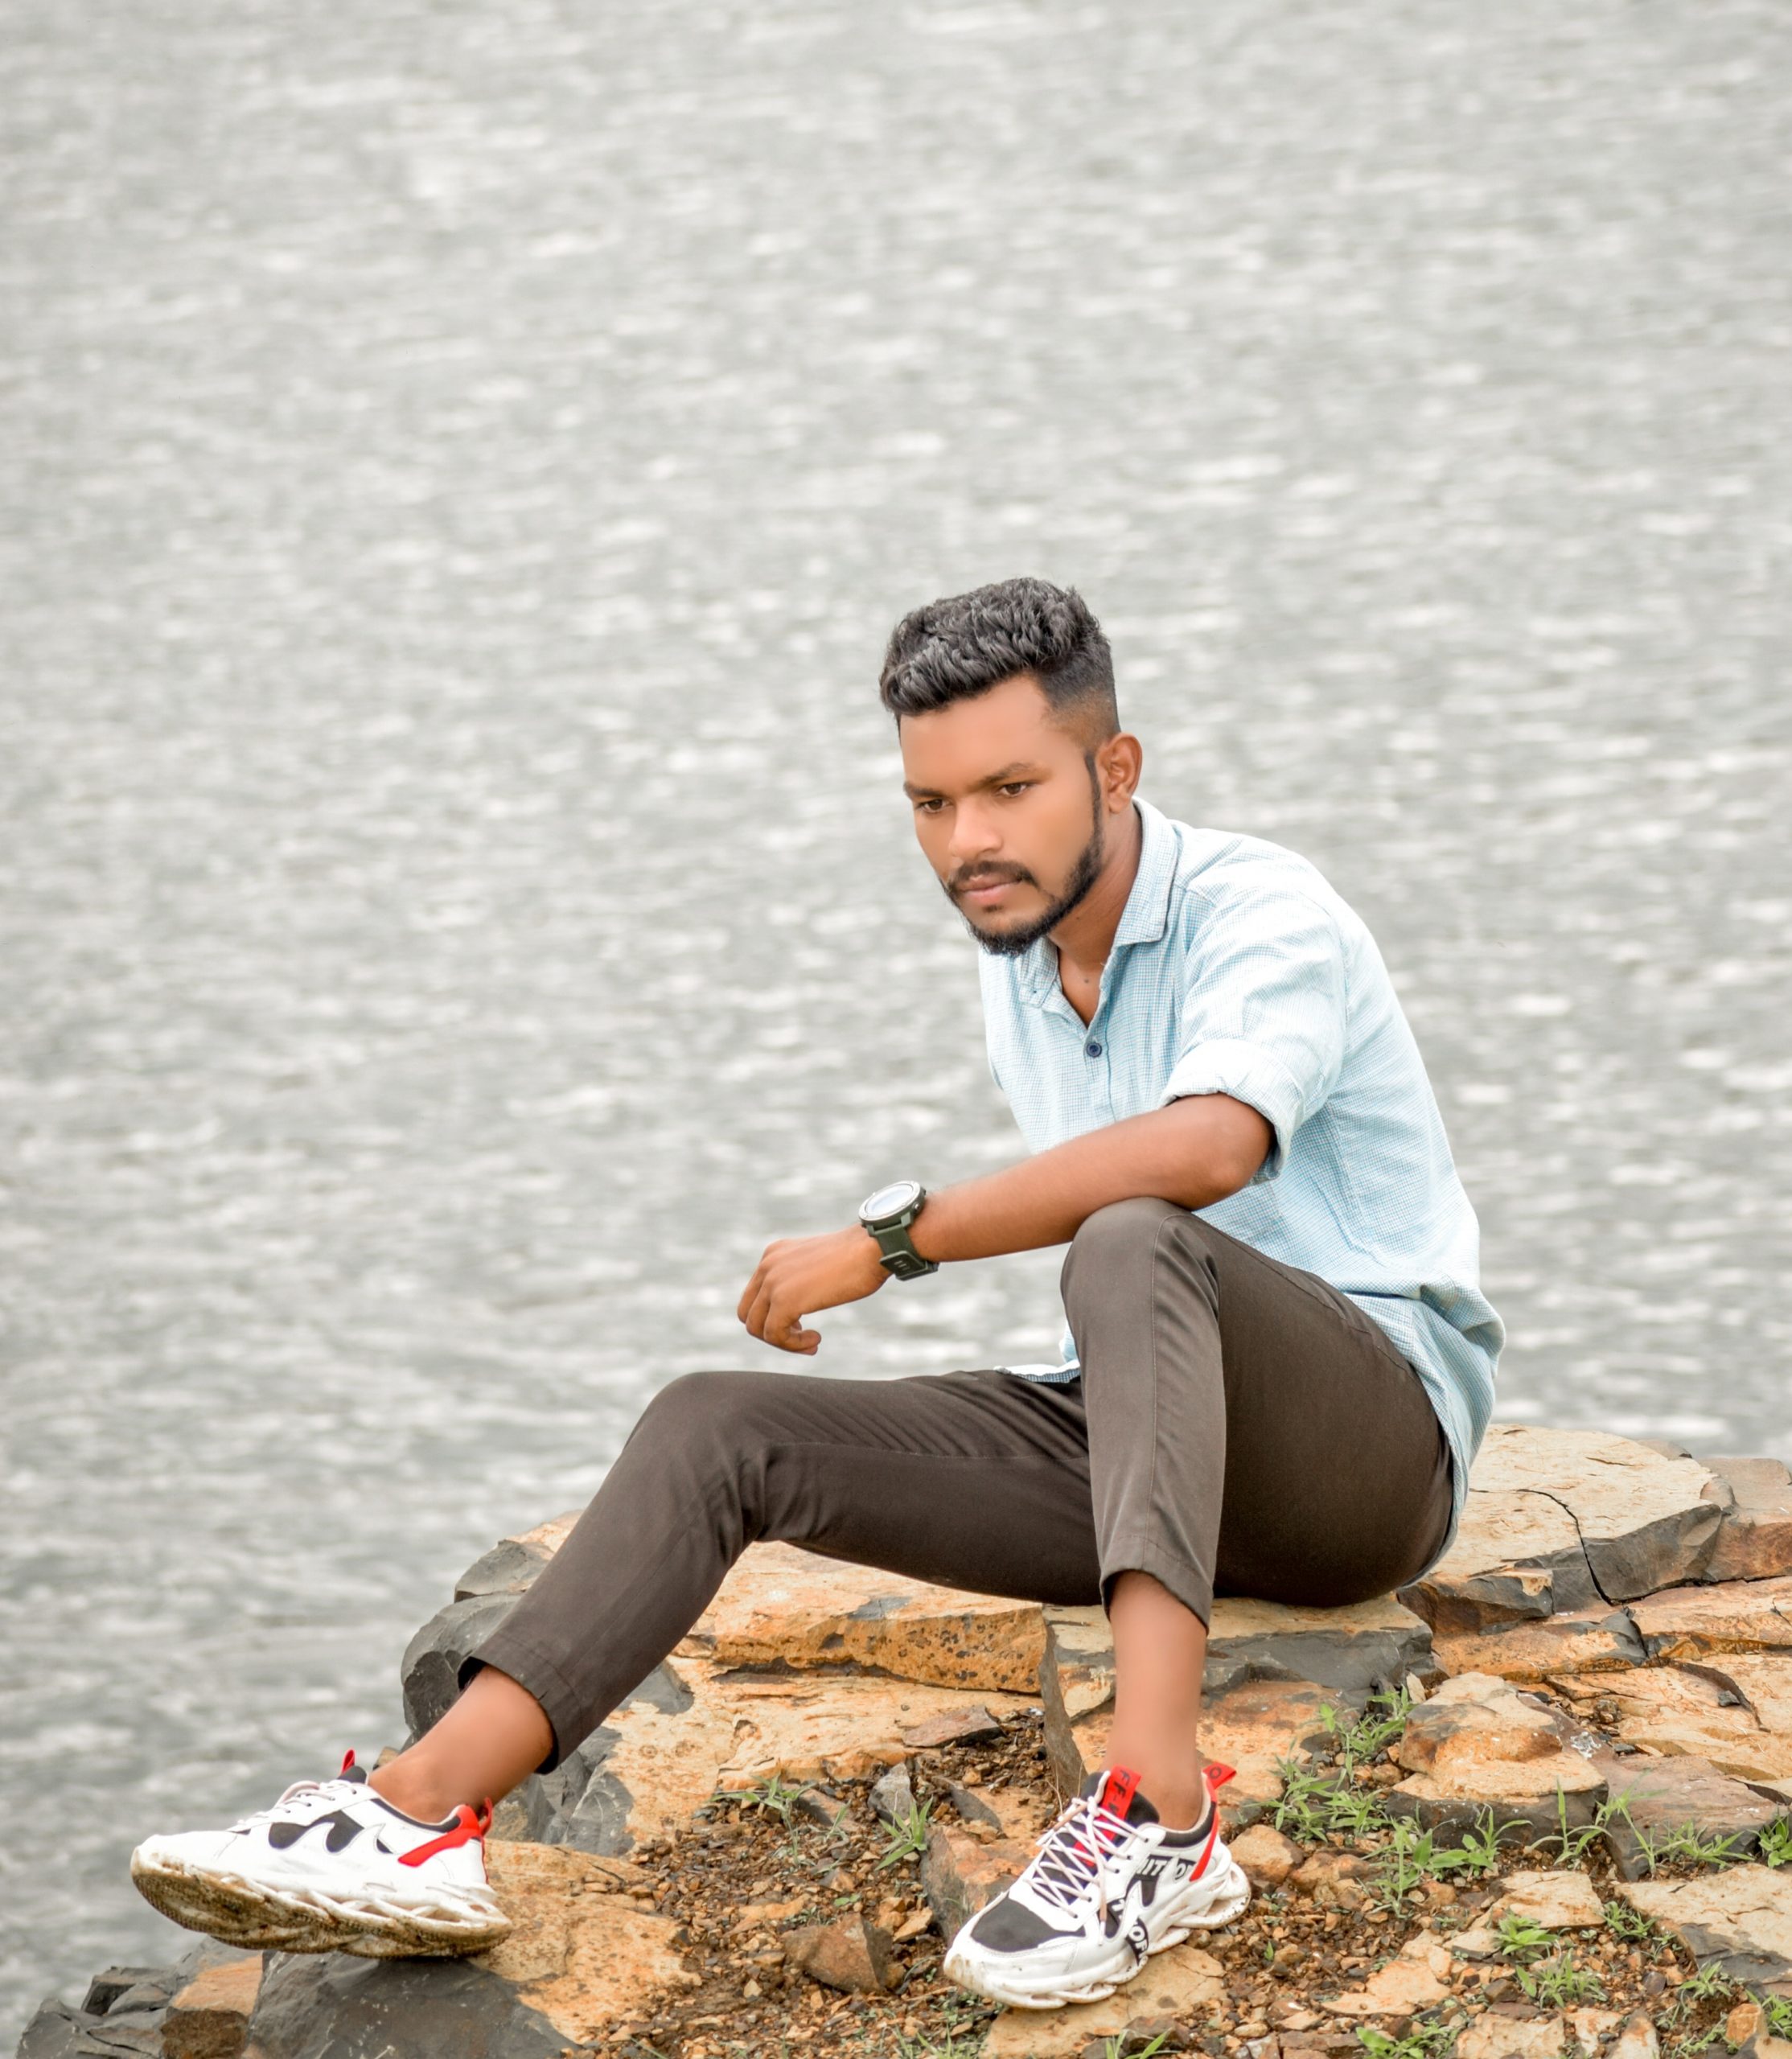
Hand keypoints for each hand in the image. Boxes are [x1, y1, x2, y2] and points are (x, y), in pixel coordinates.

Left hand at [737, 1225, 889, 1354]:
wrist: (873, 1249)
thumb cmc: (858, 1258)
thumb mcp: (817, 1265)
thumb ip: (799, 1280)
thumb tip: (795, 1307)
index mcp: (773, 1255)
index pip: (755, 1297)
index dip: (773, 1317)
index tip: (801, 1326)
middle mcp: (767, 1265)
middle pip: (749, 1314)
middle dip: (773, 1333)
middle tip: (802, 1338)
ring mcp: (773, 1281)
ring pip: (756, 1328)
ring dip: (784, 1343)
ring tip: (812, 1341)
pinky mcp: (784, 1300)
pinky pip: (774, 1335)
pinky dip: (793, 1345)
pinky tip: (816, 1339)